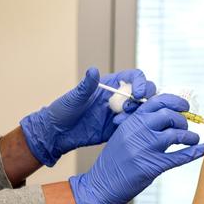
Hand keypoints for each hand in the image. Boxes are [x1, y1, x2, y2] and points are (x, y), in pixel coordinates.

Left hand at [20, 67, 155, 166]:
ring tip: (118, 121)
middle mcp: (120, 96)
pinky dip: (133, 126)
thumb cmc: (63, 110)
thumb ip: (86, 85)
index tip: (138, 93)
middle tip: (131, 108)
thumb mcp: (74, 98)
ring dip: (137, 114)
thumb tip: (93, 70)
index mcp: (112, 84)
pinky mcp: (119, 127)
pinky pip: (134, 125)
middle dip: (145, 99)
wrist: (58, 133)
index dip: (141, 83)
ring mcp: (121, 112)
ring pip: (142, 110)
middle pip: (145, 92)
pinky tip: (118, 129)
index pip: (134, 77)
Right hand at [69, 93, 203, 203]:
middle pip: (169, 116)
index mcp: (131, 121)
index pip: (157, 102)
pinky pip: (179, 156)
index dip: (175, 102)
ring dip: (190, 136)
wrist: (99, 186)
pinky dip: (194, 152)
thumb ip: (140, 124)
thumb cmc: (113, 162)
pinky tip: (203, 149)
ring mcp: (145, 148)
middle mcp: (139, 130)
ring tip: (193, 139)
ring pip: (176, 135)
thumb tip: (165, 116)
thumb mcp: (122, 135)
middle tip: (186, 127)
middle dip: (182, 121)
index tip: (185, 106)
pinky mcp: (152, 166)